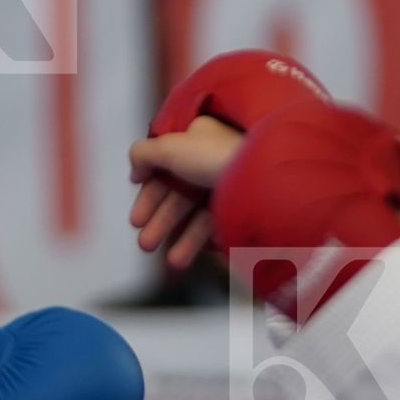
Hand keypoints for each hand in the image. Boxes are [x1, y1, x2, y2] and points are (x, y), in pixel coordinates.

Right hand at [128, 116, 242, 268]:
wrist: (264, 180)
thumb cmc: (214, 157)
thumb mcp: (169, 146)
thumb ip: (142, 153)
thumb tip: (135, 168)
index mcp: (197, 137)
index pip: (164, 163)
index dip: (147, 187)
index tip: (137, 210)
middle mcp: (211, 158)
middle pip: (177, 192)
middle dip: (159, 221)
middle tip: (145, 244)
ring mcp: (229, 182)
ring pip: (197, 213)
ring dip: (180, 238)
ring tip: (172, 262)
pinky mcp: (243, 205)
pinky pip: (217, 225)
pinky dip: (202, 242)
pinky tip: (194, 253)